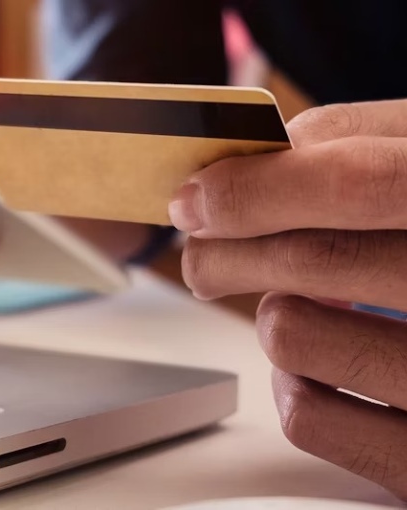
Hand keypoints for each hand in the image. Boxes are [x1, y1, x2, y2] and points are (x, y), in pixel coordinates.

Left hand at [168, 99, 406, 497]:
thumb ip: (367, 144)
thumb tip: (265, 156)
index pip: (360, 182)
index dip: (258, 185)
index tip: (196, 197)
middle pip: (312, 258)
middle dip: (226, 247)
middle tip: (202, 246)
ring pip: (292, 335)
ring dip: (272, 311)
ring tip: (292, 302)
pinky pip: (307, 417)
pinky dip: (288, 383)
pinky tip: (315, 364)